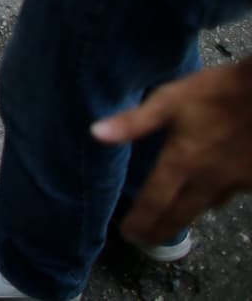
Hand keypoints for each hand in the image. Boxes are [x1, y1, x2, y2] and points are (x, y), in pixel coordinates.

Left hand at [91, 59, 251, 244]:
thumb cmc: (218, 91)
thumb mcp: (170, 99)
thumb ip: (134, 121)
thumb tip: (96, 134)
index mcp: (182, 162)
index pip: (155, 202)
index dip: (140, 222)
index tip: (128, 235)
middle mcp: (207, 180)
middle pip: (180, 216)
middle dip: (160, 231)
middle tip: (146, 240)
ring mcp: (235, 183)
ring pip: (205, 208)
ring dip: (185, 216)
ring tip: (171, 217)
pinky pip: (228, 195)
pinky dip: (211, 198)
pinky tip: (207, 192)